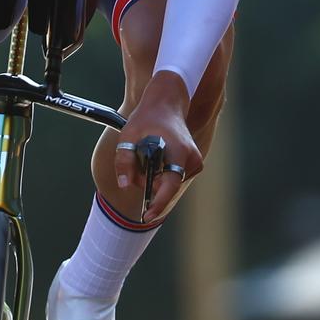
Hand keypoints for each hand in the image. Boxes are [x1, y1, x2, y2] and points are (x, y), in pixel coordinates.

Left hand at [112, 72, 201, 219]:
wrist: (166, 104)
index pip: (170, 184)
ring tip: (147, 154)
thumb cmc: (147, 119)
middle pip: (165, 186)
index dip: (158, 203)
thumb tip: (124, 184)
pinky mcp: (194, 165)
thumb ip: (124, 161)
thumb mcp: (128, 136)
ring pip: (168, 184)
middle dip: (147, 181)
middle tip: (137, 159)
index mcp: (178, 151)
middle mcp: (191, 159)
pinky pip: (173, 179)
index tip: (147, 216)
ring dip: (153, 178)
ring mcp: (195, 162)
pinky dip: (161, 175)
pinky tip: (157, 157)